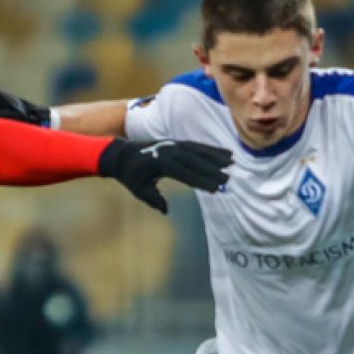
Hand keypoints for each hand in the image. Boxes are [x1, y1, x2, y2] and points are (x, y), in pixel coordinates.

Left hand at [98, 138, 232, 212]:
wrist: (122, 154)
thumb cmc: (131, 176)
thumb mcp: (139, 189)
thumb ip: (153, 199)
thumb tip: (166, 211)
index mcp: (160, 162)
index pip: (184, 173)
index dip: (200, 181)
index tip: (214, 188)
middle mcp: (169, 150)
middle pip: (195, 161)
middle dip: (212, 170)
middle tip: (228, 180)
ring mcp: (174, 144)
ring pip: (198, 150)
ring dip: (216, 156)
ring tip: (231, 163)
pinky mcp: (177, 142)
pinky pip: (196, 146)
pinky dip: (210, 150)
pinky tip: (224, 153)